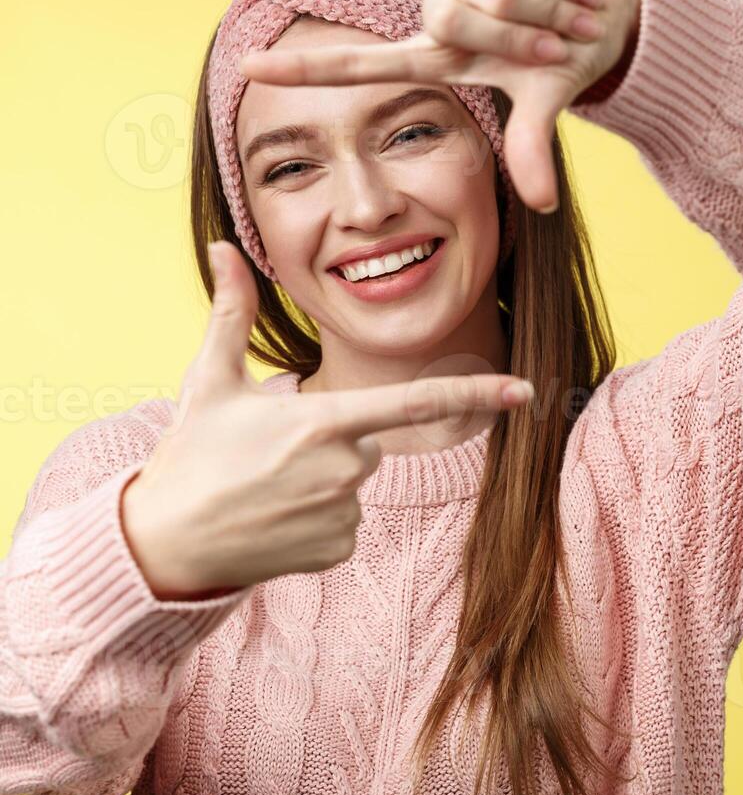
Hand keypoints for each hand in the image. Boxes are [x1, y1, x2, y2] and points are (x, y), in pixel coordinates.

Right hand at [119, 241, 535, 599]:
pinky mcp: (340, 548)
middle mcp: (346, 468)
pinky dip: (317, 518)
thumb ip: (232, 311)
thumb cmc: (191, 457)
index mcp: (325, 422)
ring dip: (322, 479)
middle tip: (269, 454)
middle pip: (368, 439)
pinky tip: (275, 520)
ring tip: (266, 488)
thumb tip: (225, 246)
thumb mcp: (209, 380)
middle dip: (331, 439)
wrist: (165, 543)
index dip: (476, 393)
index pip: (416, 403)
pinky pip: (347, 520)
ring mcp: (346, 513)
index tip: (525, 390)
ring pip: (356, 480)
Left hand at [238, 0, 643, 212]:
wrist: (617, 1)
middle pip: (445, 14)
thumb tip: (540, 205)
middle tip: (556, 44)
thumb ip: (532, 145)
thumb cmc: (574, 51)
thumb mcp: (548, 99)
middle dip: (514, 32)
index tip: (247, 70)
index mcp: (444, 56)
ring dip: (544, 9)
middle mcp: (443, 11)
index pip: (364, 64)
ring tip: (571, 14)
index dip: (307, 71)